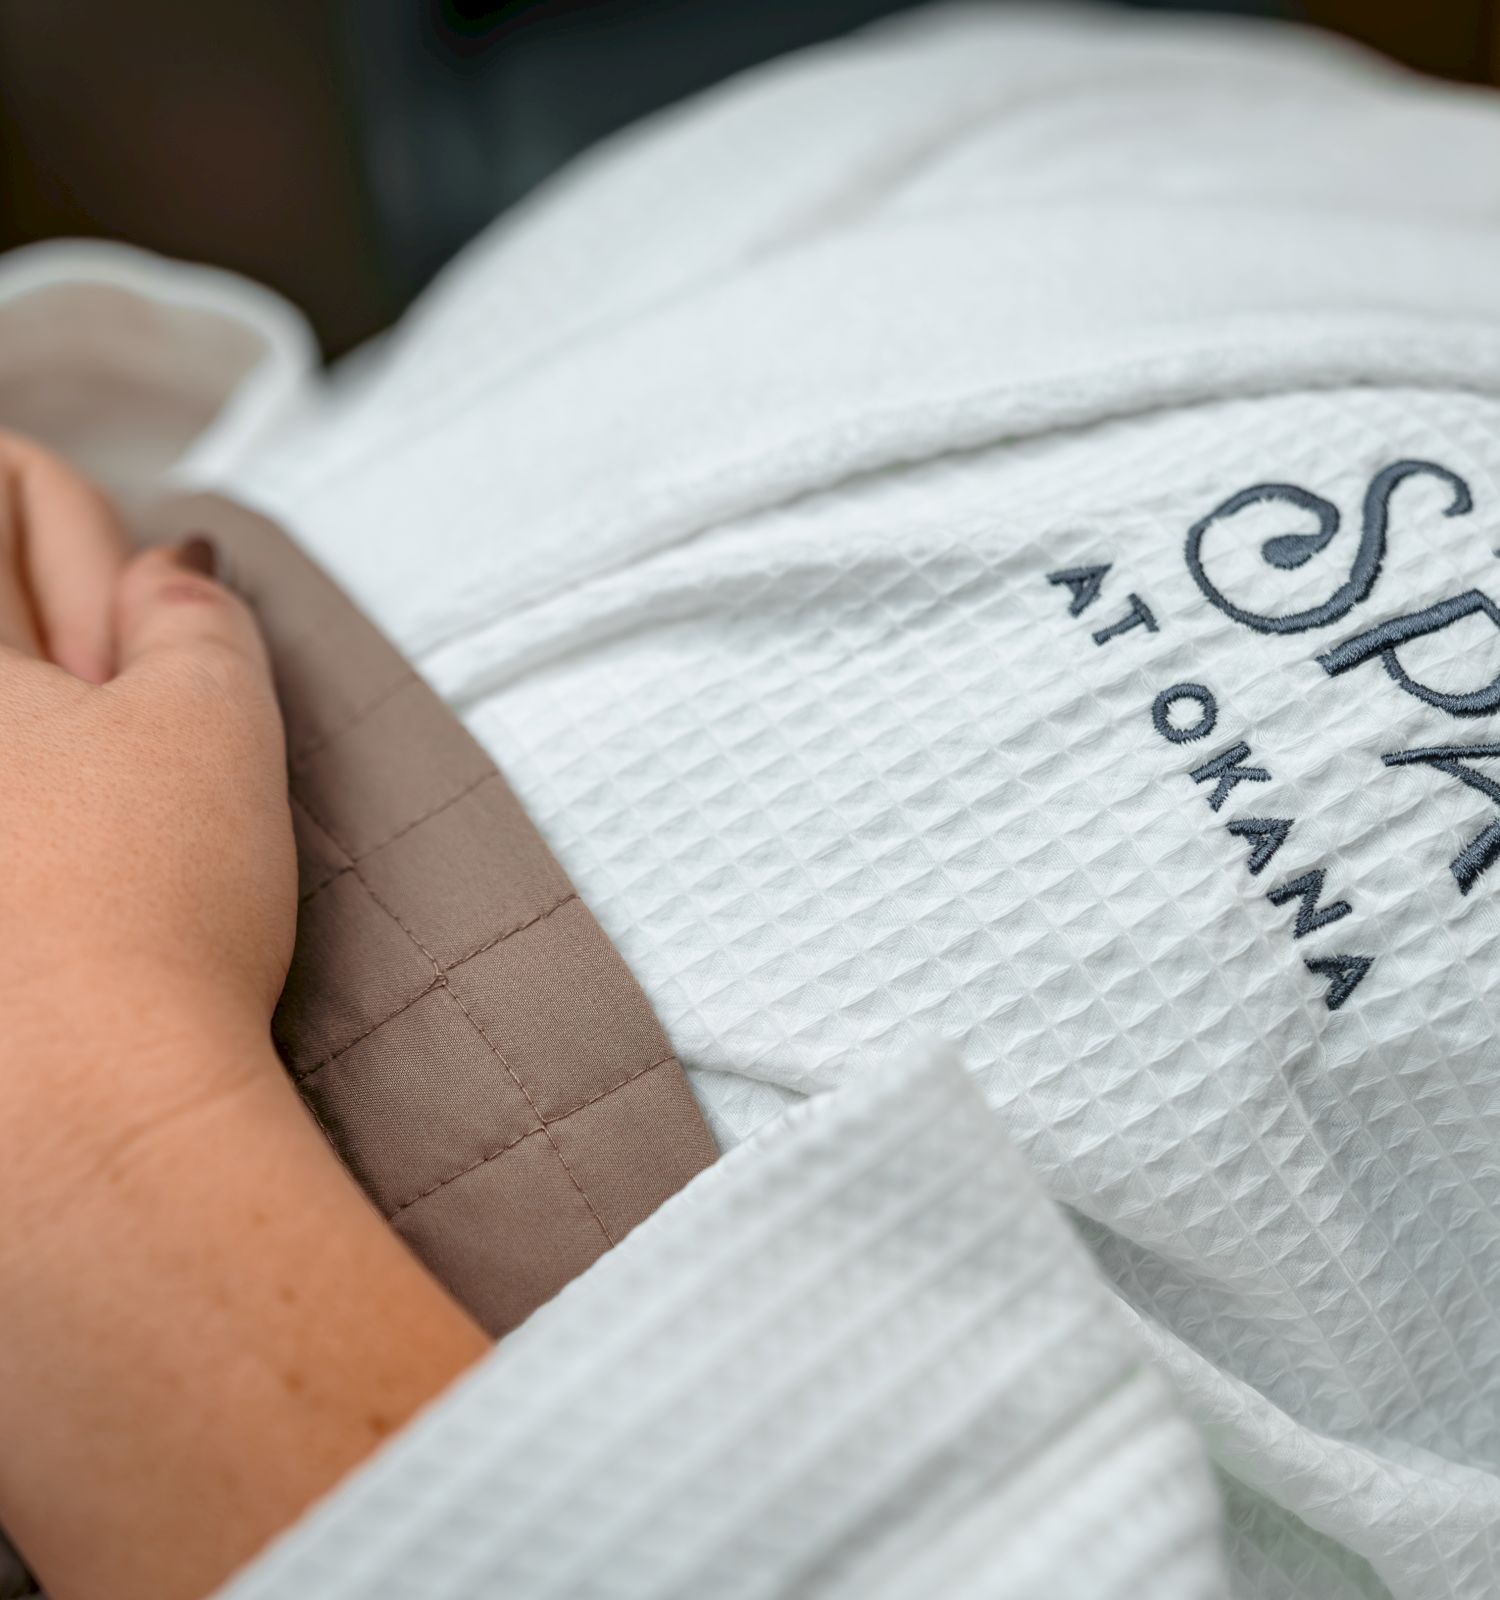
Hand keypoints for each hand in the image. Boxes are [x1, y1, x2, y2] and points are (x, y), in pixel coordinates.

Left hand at [0, 437, 294, 1102]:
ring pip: (9, 737)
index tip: (130, 637)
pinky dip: (24, 825)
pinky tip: (51, 891)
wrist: (86, 1128)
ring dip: (37, 743)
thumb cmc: (150, 916)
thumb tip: (173, 562)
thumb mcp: (214, 726)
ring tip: (86, 822)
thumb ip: (194, 611)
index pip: (8, 486)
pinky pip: (13, 823)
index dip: (85, 546)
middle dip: (58, 639)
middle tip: (111, 728)